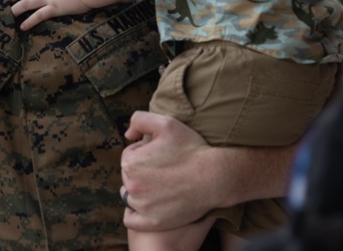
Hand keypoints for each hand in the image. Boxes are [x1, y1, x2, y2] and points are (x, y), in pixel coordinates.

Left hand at [120, 111, 213, 230]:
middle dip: (142, 171)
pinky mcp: (152, 222)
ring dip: (140, 190)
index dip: (145, 152)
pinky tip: (149, 205)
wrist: (215, 176)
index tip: (162, 154)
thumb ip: (140, 120)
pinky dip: (135, 214)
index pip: (130, 155)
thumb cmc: (191, 149)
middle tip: (164, 169)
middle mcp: (132, 186)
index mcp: (131, 162)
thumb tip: (128, 134)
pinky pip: (131, 220)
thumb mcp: (166, 123)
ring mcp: (142, 207)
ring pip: (130, 196)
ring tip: (161, 185)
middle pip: (129, 175)